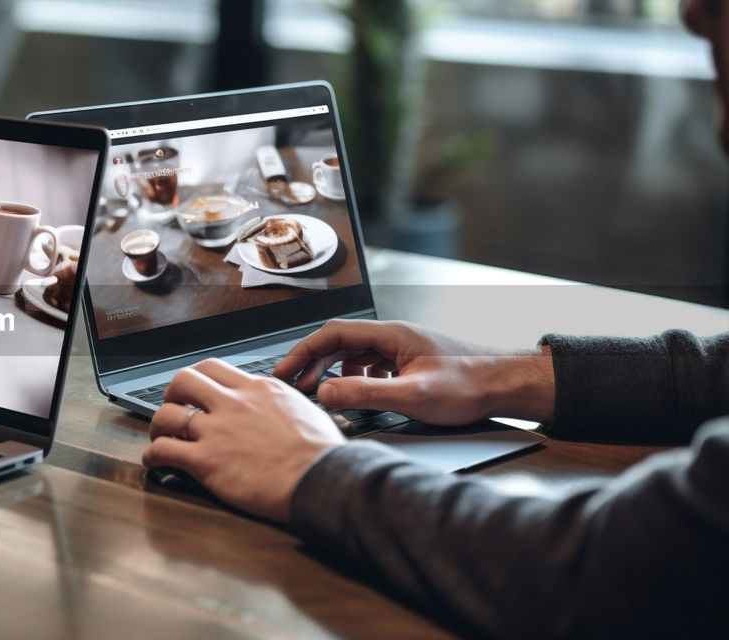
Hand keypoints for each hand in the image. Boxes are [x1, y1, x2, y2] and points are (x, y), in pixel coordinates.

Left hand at [143, 359, 344, 522]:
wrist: (322, 481)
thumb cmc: (321, 454)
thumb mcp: (304, 410)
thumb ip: (280, 402)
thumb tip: (276, 406)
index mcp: (258, 389)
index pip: (214, 368)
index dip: (198, 378)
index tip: (195, 390)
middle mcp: (234, 403)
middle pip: (184, 379)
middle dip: (172, 393)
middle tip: (173, 407)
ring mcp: (217, 431)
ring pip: (167, 414)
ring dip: (157, 425)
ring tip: (160, 436)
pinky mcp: (207, 461)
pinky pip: (164, 450)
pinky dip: (153, 455)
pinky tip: (155, 461)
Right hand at [273, 319, 554, 424]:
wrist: (510, 385)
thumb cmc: (472, 385)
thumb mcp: (413, 395)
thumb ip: (365, 394)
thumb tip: (325, 394)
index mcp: (391, 335)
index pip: (332, 334)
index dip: (303, 352)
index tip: (284, 371)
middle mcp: (395, 337)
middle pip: (339, 343)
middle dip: (312, 363)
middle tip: (293, 385)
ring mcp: (404, 350)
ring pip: (355, 356)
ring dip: (334, 373)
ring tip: (321, 394)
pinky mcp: (413, 364)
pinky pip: (373, 366)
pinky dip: (356, 380)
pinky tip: (359, 396)